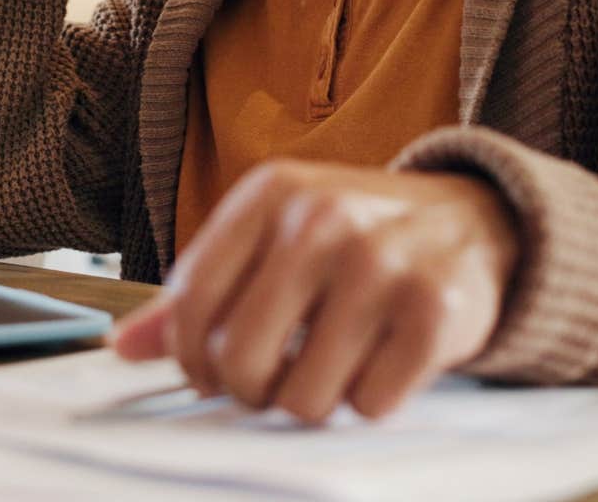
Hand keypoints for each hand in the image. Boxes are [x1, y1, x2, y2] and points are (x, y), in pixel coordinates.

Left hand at [110, 160, 519, 424]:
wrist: (475, 218)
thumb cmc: (357, 236)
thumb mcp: (275, 237)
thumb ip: (201, 290)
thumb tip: (122, 347)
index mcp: (272, 193)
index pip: (190, 303)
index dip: (191, 360)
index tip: (210, 373)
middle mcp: (323, 219)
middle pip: (242, 359)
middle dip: (252, 390)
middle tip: (275, 381)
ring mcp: (382, 261)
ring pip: (306, 395)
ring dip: (315, 399)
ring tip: (334, 365)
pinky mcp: (435, 309)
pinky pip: (370, 404)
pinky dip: (372, 400)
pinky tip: (382, 361)